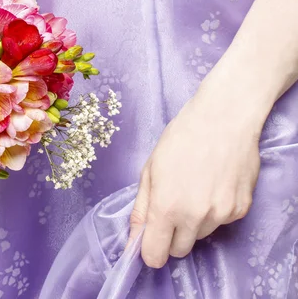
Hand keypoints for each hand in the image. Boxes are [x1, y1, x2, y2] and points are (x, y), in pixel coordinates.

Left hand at [127, 87, 262, 267]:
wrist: (223, 119)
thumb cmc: (180, 139)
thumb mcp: (149, 171)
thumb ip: (141, 210)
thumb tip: (134, 240)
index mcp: (167, 207)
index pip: (156, 255)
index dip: (149, 252)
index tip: (149, 240)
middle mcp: (195, 217)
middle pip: (179, 249)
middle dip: (171, 236)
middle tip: (171, 208)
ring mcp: (221, 215)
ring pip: (200, 235)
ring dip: (193, 222)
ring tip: (194, 189)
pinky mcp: (241, 209)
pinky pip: (220, 222)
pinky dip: (214, 211)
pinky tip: (212, 185)